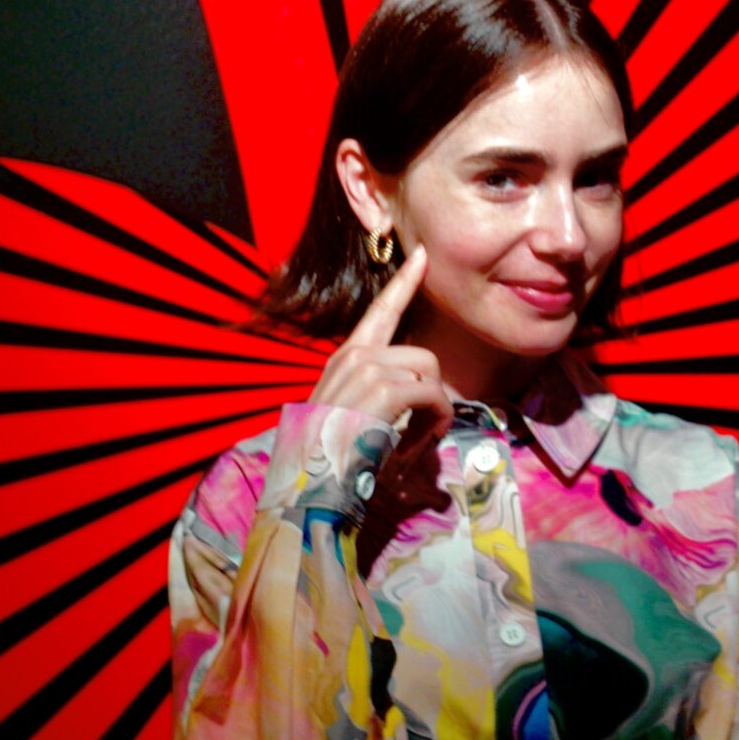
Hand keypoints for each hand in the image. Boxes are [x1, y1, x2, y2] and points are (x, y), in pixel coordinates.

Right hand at [310, 244, 452, 449]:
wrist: (305, 484)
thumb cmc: (324, 460)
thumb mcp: (347, 418)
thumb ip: (376, 399)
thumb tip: (412, 398)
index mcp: (345, 360)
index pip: (380, 311)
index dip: (403, 282)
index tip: (421, 255)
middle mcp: (355, 357)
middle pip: (423, 356)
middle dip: (432, 395)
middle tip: (421, 433)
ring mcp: (368, 370)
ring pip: (430, 377)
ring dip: (433, 414)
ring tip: (414, 445)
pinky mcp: (383, 390)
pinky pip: (432, 396)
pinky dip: (433, 424)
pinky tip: (412, 449)